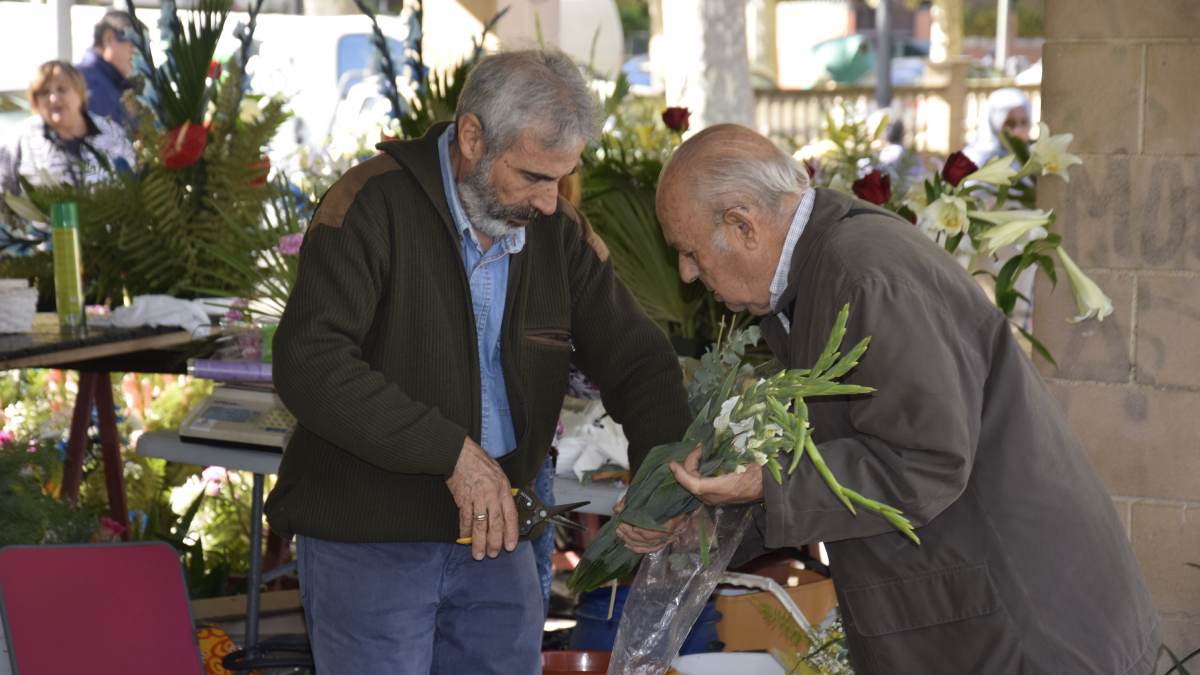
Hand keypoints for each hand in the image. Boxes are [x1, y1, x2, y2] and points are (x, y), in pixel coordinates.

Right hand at [446, 437, 517, 559]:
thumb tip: (505, 509)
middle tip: (493, 553)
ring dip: (479, 541)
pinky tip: (465, 539)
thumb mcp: (498, 474)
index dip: (511, 532)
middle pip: (496, 523)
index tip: (510, 545)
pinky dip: (465, 531)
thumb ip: (502, 492)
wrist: (460, 454)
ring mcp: (477, 497)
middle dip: (495, 541)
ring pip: (480, 525)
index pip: (510, 515)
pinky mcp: (463, 498)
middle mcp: (492, 494)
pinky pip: (465, 519)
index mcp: (503, 488)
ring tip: (478, 553)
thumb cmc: (478, 462)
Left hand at [614, 496, 689, 554]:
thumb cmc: (665, 489)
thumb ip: (632, 499)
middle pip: (653, 538)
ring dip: (633, 541)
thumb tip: (617, 509)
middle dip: (632, 534)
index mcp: (676, 515)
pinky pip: (653, 548)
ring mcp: (672, 535)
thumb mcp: (649, 490)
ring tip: (620, 533)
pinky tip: (628, 544)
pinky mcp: (667, 539)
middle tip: (619, 527)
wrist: (681, 490)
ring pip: (651, 545)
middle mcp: (676, 528)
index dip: (642, 529)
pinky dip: (639, 548)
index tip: (626, 522)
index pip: (659, 529)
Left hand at [669, 446, 763, 505]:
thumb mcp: (745, 458)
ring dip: (693, 471)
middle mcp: (717, 496)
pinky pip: (702, 487)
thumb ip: (727, 452)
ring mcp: (718, 499)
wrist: (772, 486)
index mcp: (723, 487)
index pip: (694, 484)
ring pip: (696, 486)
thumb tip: (708, 443)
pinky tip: (704, 464)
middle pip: (692, 484)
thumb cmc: (759, 471)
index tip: (672, 464)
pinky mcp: (720, 498)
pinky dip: (698, 475)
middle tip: (698, 449)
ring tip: (700, 454)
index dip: (682, 474)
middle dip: (688, 466)